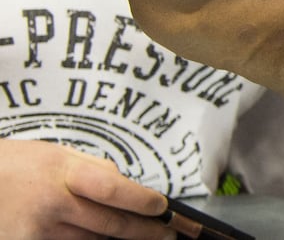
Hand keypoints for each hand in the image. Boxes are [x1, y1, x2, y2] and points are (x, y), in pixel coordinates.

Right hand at [0, 139, 173, 238]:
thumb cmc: (14, 165)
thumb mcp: (55, 154)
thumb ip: (91, 168)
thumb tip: (125, 183)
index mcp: (63, 172)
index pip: (113, 189)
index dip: (143, 201)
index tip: (162, 207)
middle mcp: (53, 203)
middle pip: (109, 223)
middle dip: (144, 231)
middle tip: (165, 234)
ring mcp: (39, 230)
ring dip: (115, 239)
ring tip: (136, 235)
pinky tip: (98, 238)